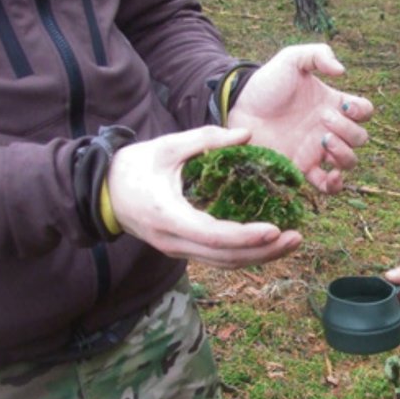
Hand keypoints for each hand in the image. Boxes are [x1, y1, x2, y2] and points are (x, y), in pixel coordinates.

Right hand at [107, 126, 301, 268]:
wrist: (102, 192)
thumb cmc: (133, 166)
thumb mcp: (167, 146)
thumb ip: (207, 139)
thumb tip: (247, 134)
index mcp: (169, 216)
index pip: (214, 236)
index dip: (246, 237)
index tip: (275, 229)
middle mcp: (174, 241)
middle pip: (226, 257)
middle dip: (264, 252)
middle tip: (297, 237)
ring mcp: (178, 250)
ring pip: (225, 263)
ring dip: (260, 256)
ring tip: (292, 241)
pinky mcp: (184, 250)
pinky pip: (219, 258)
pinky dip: (246, 254)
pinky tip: (269, 243)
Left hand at [227, 43, 372, 193]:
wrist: (239, 105)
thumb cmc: (266, 82)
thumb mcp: (292, 58)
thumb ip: (317, 54)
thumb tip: (341, 71)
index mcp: (332, 104)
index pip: (364, 112)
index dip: (362, 110)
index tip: (345, 104)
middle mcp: (329, 129)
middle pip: (360, 138)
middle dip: (348, 129)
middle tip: (323, 118)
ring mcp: (316, 150)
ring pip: (349, 162)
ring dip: (344, 152)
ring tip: (323, 138)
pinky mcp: (301, 168)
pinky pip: (327, 186)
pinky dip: (335, 185)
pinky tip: (330, 174)